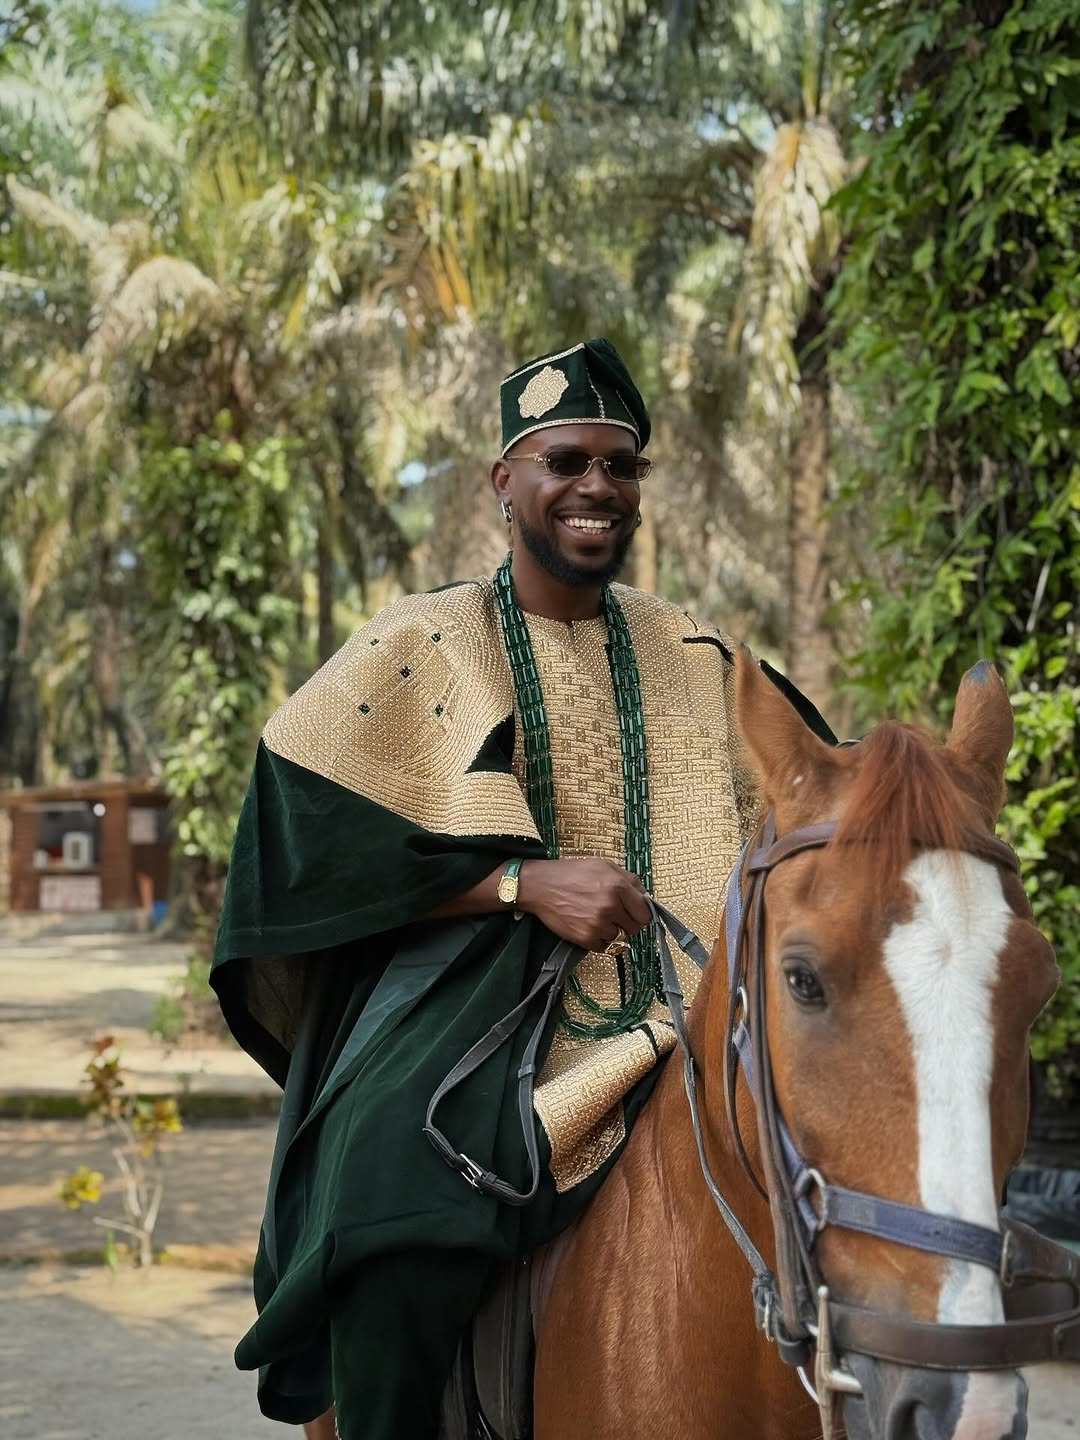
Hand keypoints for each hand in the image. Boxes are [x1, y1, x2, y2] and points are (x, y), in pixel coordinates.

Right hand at [515, 857, 651, 951]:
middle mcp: (610, 906)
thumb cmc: (570, 874)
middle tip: (615, 915)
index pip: (645, 913)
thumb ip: (628, 879)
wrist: (540, 886)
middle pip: (635, 928)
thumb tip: (645, 896)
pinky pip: (605, 947)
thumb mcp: (603, 866)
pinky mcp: (586, 938)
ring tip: (598, 917)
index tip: (634, 912)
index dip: (640, 913)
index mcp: (617, 886)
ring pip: (620, 938)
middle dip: (628, 922)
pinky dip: (600, 940)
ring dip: (612, 931)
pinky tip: (590, 926)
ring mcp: (598, 924)